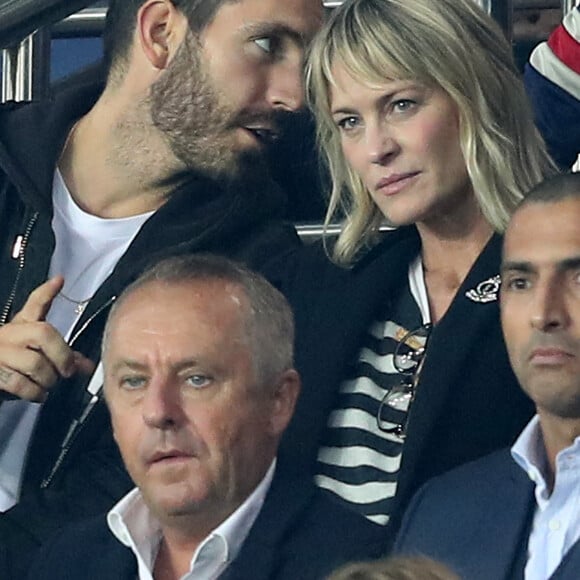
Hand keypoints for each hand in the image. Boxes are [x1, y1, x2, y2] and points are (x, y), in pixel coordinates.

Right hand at [0, 277, 94, 401]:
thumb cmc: (15, 369)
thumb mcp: (37, 358)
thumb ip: (62, 357)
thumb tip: (87, 366)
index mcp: (22, 326)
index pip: (34, 304)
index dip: (46, 292)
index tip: (59, 280)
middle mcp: (9, 334)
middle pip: (43, 333)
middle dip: (62, 354)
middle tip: (68, 370)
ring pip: (35, 362)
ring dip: (49, 379)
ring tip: (48, 385)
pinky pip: (19, 382)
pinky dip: (35, 392)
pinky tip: (38, 394)